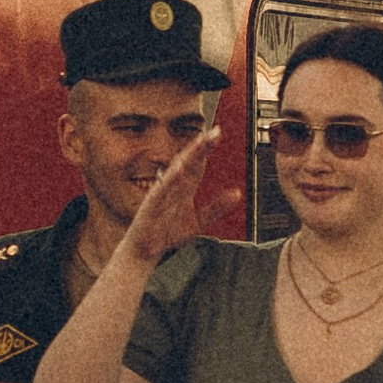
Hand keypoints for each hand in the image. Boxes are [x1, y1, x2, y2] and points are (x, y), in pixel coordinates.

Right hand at [121, 126, 222, 268]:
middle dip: (201, 146)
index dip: (207, 149)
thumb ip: (216, 207)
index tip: (218, 134)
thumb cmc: (167, 233)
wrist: (146, 250)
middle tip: (215, 132)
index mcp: (184, 188)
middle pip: (189, 161)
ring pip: (177, 169)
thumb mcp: (199, 221)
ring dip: (188, 156)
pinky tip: (179, 168)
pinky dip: (170, 178)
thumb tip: (237, 194)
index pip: (198, 164)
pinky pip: (162, 188)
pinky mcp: (152, 204)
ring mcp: (162, 192)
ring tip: (200, 142)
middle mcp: (173, 186)